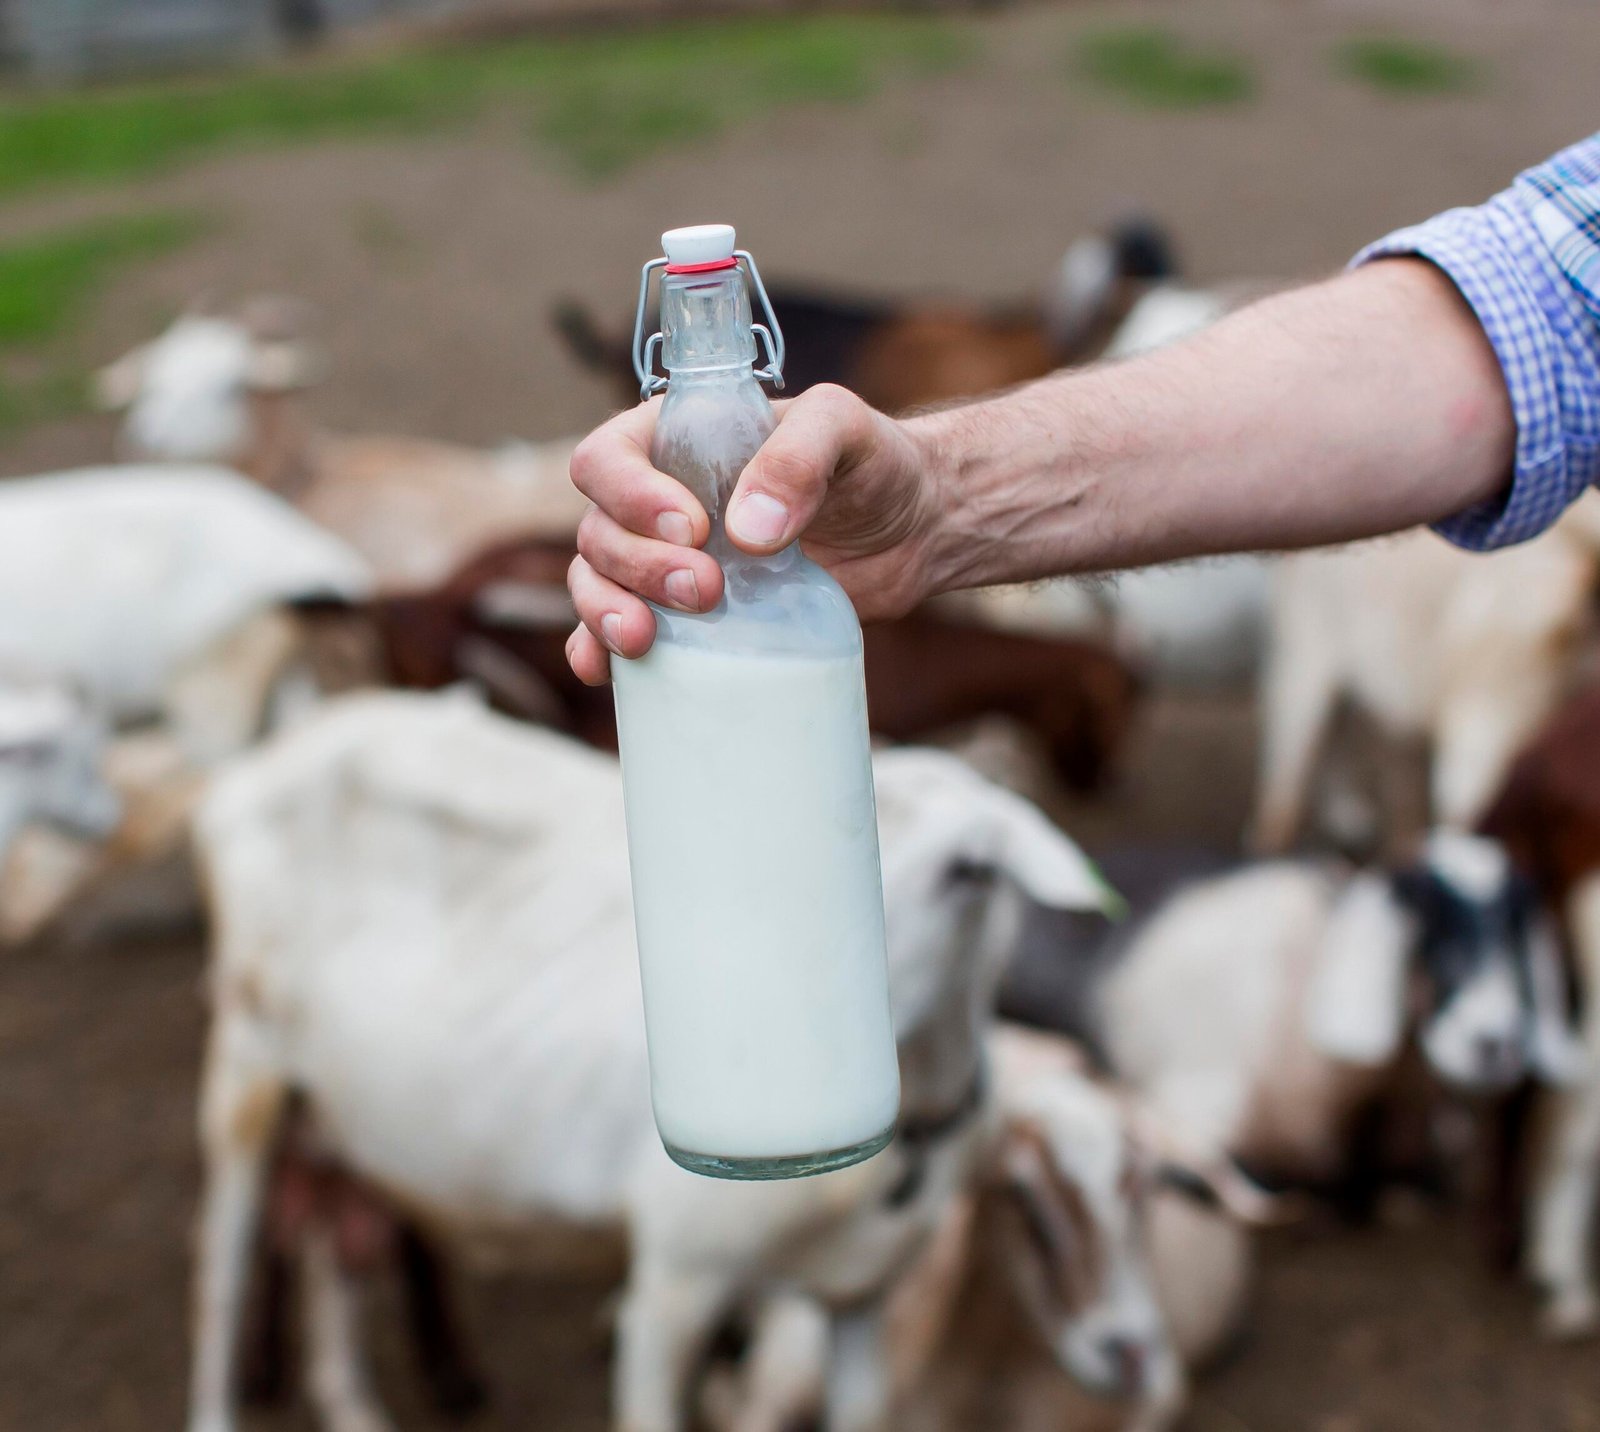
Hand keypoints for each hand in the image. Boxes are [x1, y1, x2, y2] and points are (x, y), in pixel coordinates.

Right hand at [566, 384, 947, 683]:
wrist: (910, 531)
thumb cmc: (873, 464)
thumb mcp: (845, 429)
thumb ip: (798, 457)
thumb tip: (746, 533)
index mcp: (675, 440)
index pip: (606, 460)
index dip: (630, 496)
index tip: (693, 529)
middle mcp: (655, 500)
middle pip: (599, 533)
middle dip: (637, 566)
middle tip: (707, 589)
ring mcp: (665, 562)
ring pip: (596, 584)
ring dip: (606, 613)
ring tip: (645, 639)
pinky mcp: (685, 617)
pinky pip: (616, 634)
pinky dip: (598, 652)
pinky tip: (605, 671)